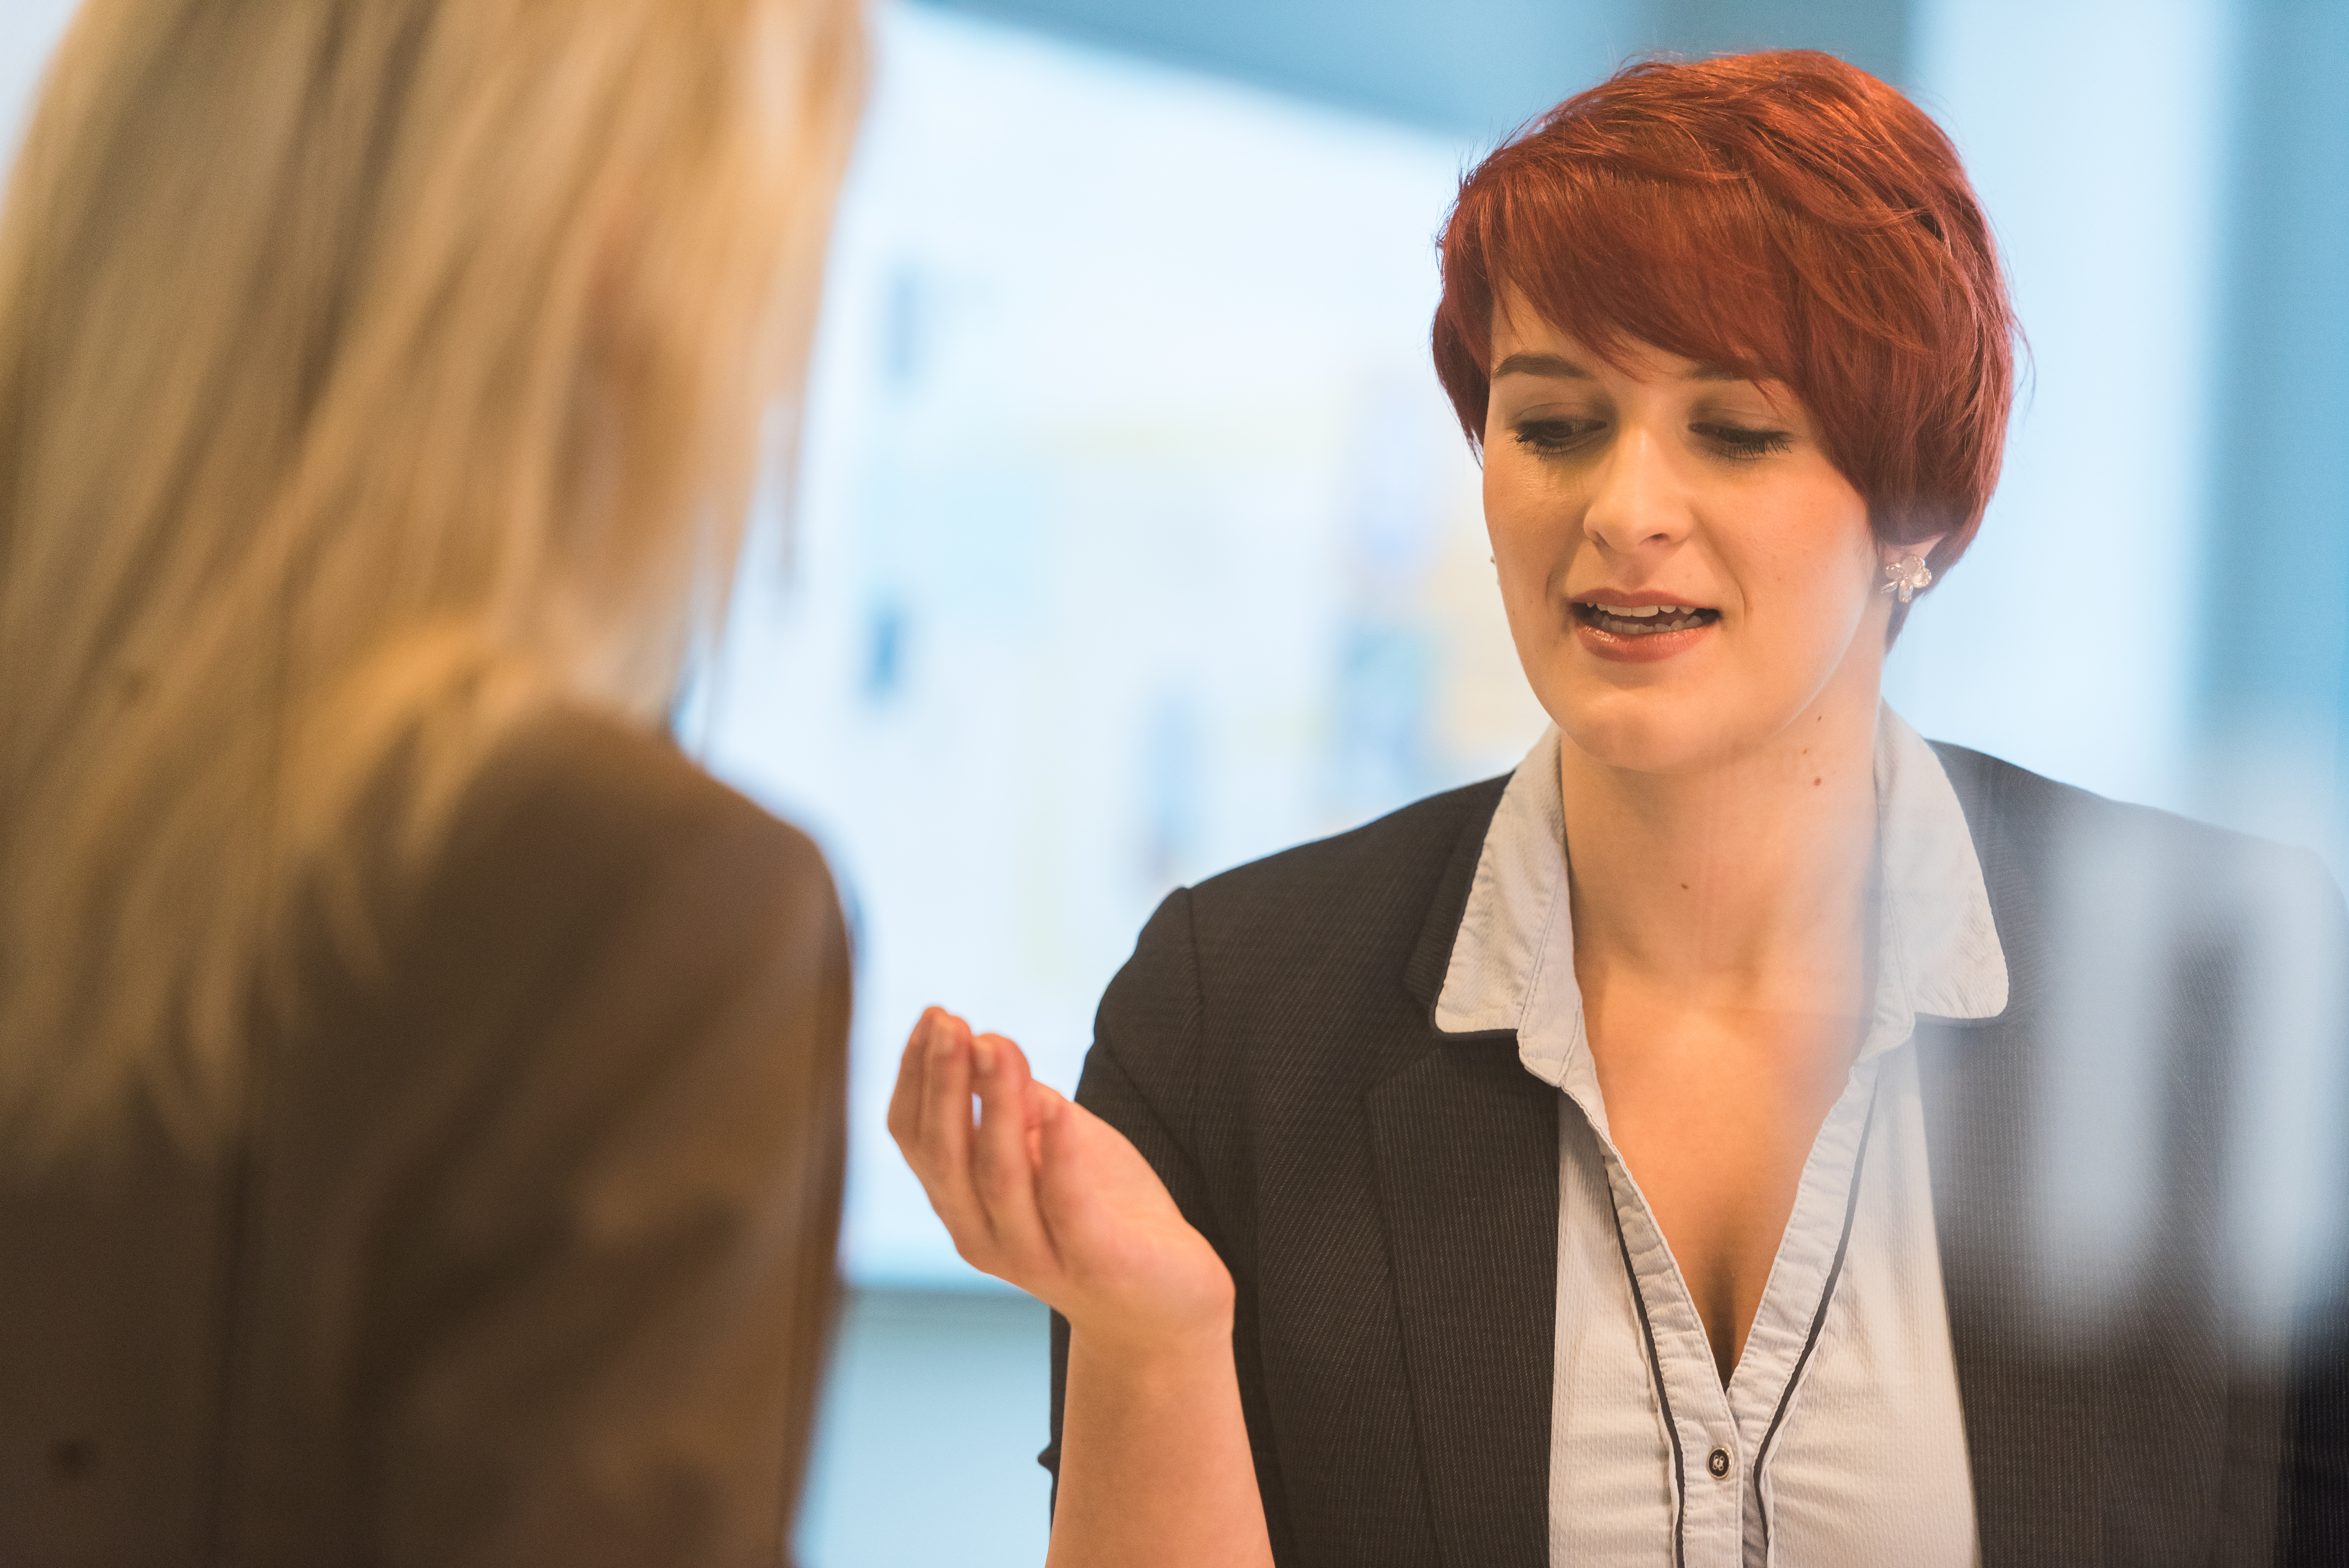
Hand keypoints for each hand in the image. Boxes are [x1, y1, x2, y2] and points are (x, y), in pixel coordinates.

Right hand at [887, 1007, 1233, 1353]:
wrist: (1166, 1305)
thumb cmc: (1103, 1214)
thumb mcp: (1054, 1147)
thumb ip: (1018, 1106)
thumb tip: (988, 1042)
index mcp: (962, 1204)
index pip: (915, 1138)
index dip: (916, 1076)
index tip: (934, 1015)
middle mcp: (983, 1236)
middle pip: (945, 1154)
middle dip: (944, 1082)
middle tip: (949, 1021)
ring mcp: (1036, 1256)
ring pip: (998, 1177)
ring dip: (993, 1105)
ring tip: (995, 1043)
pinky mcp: (1095, 1264)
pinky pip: (1067, 1206)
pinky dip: (1059, 1154)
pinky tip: (1056, 1104)